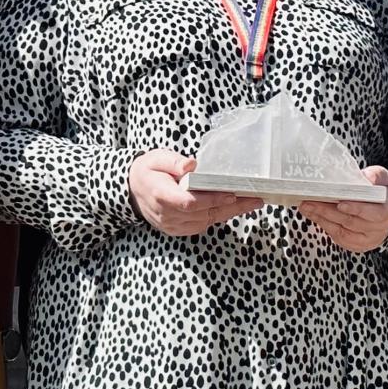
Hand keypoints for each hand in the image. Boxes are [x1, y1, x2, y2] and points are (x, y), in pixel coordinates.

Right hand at [128, 149, 261, 237]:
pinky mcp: (177, 230)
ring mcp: (171, 225)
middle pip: (203, 214)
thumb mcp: (157, 158)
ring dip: (229, 213)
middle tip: (255, 199)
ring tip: (251, 202)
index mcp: (161, 195)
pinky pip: (201, 226)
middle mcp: (166, 214)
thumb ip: (174, 161)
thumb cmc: (148, 170)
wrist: (132, 190)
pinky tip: (234, 208)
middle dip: (231, 207)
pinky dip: (218, 217)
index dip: (211, 200)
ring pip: (206, 222)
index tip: (231, 194)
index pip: (189, 202)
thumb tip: (192, 165)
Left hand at [298, 167, 387, 253]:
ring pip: (341, 231)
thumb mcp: (385, 178)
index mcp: (387, 212)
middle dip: (328, 211)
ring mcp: (366, 240)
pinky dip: (324, 225)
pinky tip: (313, 215)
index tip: (341, 203)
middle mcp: (378, 230)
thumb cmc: (383, 191)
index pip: (373, 214)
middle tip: (310, 201)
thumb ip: (376, 176)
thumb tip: (367, 179)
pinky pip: (338, 237)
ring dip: (321, 218)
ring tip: (306, 207)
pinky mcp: (356, 245)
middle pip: (350, 222)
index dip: (357, 209)